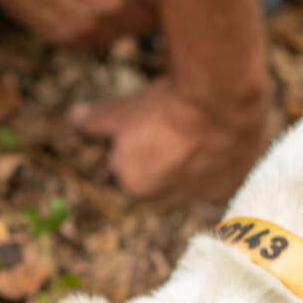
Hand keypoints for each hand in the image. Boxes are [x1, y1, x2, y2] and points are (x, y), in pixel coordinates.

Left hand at [72, 77, 271, 201]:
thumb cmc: (167, 105)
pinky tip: (218, 141)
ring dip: (191, 164)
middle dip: (163, 158)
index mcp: (133, 184)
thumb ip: (97, 120)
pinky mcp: (228, 188)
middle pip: (159, 179)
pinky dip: (217, 166)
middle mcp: (165, 199)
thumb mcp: (125, 110)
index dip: (138, 145)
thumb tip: (74, 117)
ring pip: (189, 182)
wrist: (222, 102)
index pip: (128, 170)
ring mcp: (199, 196)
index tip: (150, 126)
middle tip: (174, 126)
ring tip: (198, 131)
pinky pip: (217, 181)